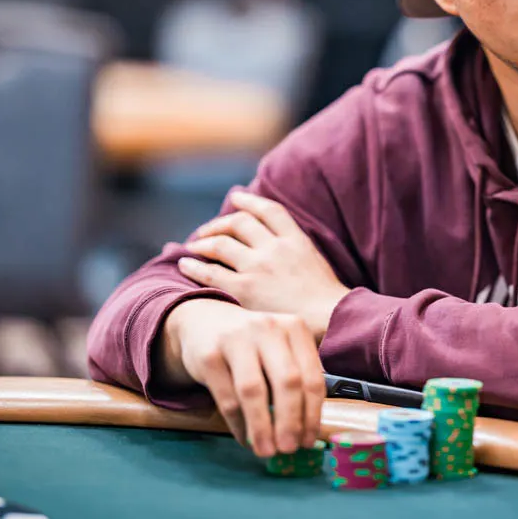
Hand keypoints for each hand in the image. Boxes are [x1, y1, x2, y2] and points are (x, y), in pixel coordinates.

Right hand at [163, 299, 324, 458]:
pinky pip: (226, 397)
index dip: (313, 413)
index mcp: (294, 328)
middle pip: (287, 381)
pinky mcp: (209, 355)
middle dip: (290, 421)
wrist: (204, 321)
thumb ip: (296, 379)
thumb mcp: (279, 348)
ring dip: (262, 426)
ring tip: (266, 450)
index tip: (309, 440)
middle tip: (289, 448)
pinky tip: (245, 438)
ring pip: (254, 391)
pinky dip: (238, 423)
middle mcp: (268, 328)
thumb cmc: (253, 344)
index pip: (312, 376)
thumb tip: (307, 430)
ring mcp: (236, 339)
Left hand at [178, 191, 350, 339]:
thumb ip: (297, 250)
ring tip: (193, 247)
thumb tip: (284, 245)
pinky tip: (185, 264)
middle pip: (239, 222)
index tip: (236, 197)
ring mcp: (258, 267)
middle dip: (219, 223)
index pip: (269, 210)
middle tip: (206, 231)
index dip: (250, 201)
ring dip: (203, 242)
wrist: (332, 321)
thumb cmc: (328, 302)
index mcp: (296, 240)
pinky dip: (194, 265)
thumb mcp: (317, 263)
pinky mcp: (244, 289)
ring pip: (220, 243)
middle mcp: (275, 248)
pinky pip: (211, 272)